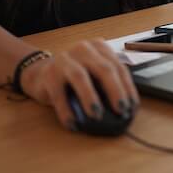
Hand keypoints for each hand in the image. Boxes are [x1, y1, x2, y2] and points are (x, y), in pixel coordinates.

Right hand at [18, 39, 138, 128]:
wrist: (40, 73)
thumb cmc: (74, 76)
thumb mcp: (94, 75)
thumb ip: (108, 85)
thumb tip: (126, 109)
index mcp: (99, 48)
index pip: (119, 67)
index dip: (127, 88)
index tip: (132, 107)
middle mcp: (83, 49)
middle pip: (103, 69)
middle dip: (115, 91)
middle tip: (121, 110)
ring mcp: (64, 59)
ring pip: (80, 77)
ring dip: (90, 97)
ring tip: (97, 115)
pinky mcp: (48, 73)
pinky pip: (58, 94)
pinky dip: (66, 111)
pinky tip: (72, 124)